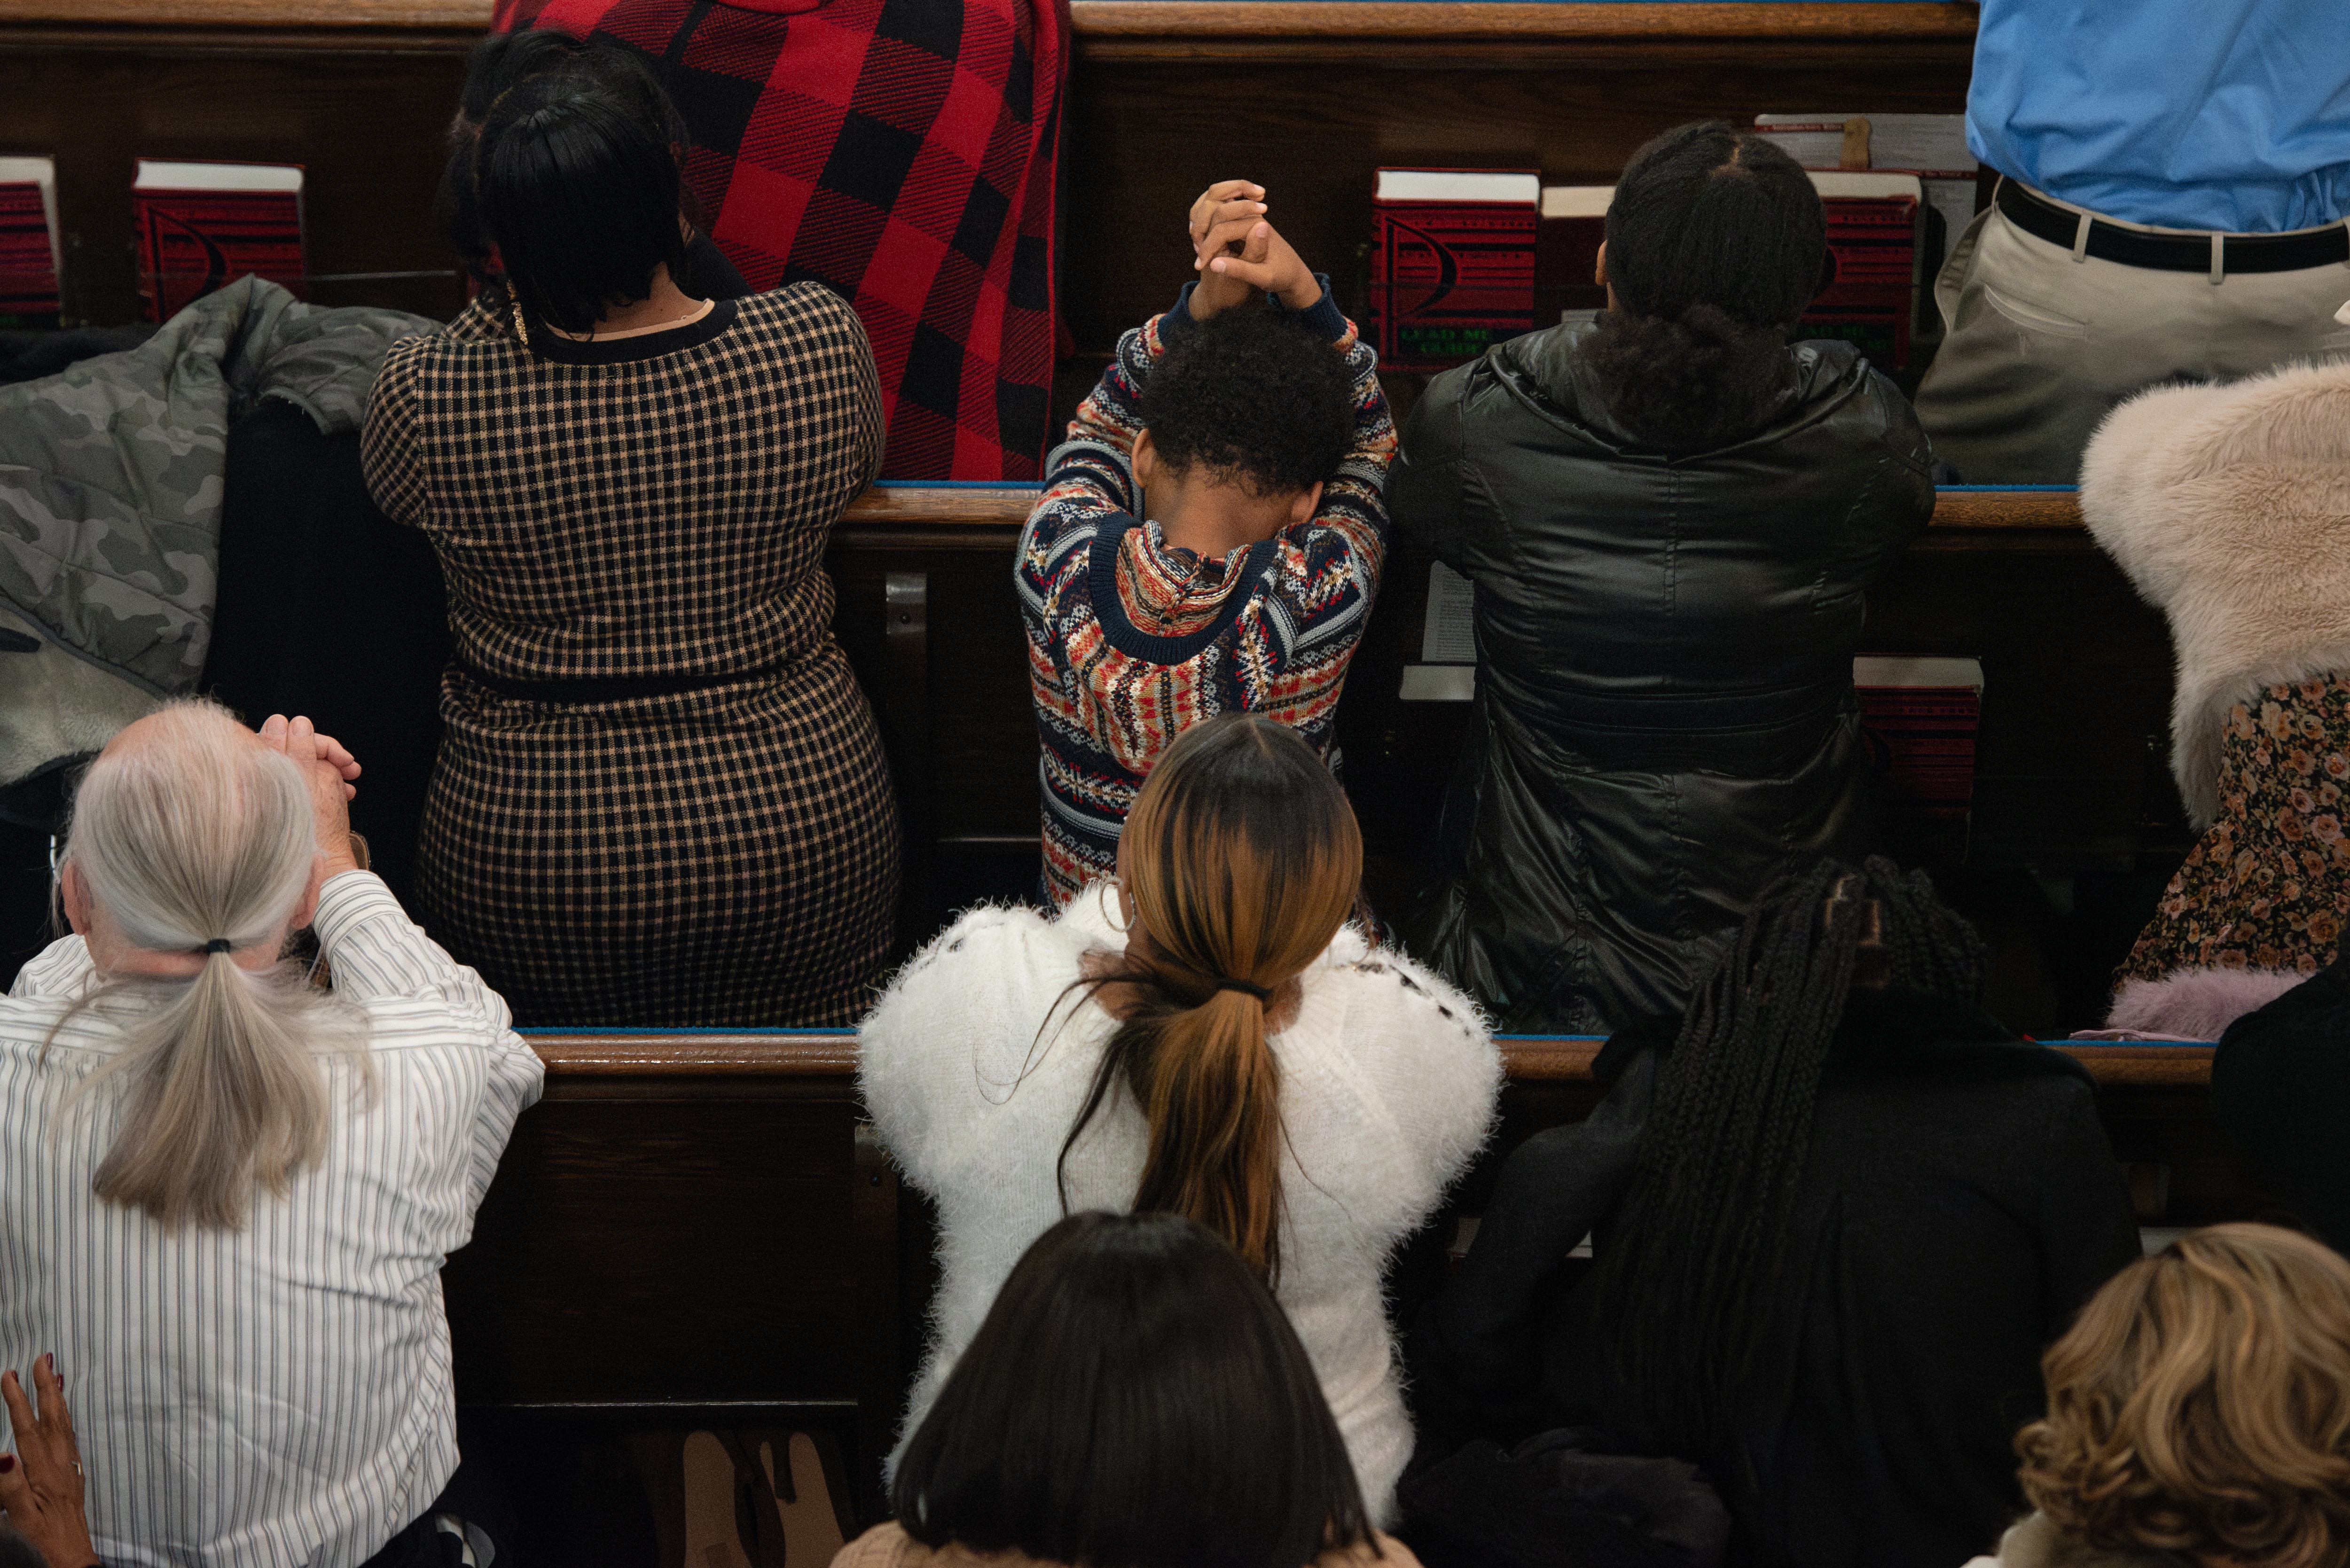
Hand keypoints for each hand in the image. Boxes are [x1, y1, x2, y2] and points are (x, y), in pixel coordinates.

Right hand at [0, 1355, 97, 1567]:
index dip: (18, 1400)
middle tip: (41, 1357)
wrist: (72, 1551)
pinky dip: (64, 1415)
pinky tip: (62, 1411)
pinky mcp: (74, 1470)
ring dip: (57, 1396)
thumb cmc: (43, 1534)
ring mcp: (70, 1463)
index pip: (28, 1428)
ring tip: (53, 1373)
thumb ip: (9, 1485)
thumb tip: (2, 1454)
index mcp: (44, 1469)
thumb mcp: (21, 1514)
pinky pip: (70, 1433)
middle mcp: (60, 1460)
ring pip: (64, 1422)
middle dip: (45, 1386)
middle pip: (53, 1416)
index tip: (8, 1374)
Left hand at [259, 714, 362, 878]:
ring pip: (304, 766)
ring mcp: (276, 792)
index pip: (288, 736)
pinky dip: (325, 783)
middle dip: (328, 755)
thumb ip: (299, 751)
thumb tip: (297, 721)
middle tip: (351, 769)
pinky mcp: (286, 804)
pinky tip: (342, 794)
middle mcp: (264, 779)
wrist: (316, 872)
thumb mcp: (308, 787)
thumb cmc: (311, 833)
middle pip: (297, 749)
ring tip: (350, 783)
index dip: (320, 743)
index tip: (346, 760)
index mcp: (261, 771)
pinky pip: (306, 782)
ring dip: (330, 769)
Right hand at [1186, 180, 1321, 318]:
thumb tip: (1214, 264)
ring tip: (1198, 253)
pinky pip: (1220, 218)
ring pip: (1215, 210)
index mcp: (1256, 226)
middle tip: (1197, 261)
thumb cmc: (1282, 276)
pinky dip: (1208, 228)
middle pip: (1216, 213)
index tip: (1200, 267)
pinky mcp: (1244, 222)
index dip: (1208, 248)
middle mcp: (1252, 217)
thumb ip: (1240, 270)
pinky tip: (1204, 247)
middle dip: (1202, 236)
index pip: (1222, 229)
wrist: (1294, 272)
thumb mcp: (1263, 278)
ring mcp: (1247, 217)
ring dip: (1203, 228)